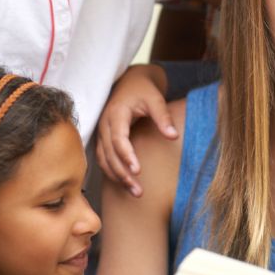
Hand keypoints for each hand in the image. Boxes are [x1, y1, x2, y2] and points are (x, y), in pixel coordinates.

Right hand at [95, 64, 175, 196]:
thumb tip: (173, 137)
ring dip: (117, 177)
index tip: (138, 171)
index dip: (126, 156)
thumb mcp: (155, 99)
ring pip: (104, 159)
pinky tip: (125, 184)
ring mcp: (101, 132)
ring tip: (135, 192)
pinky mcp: (103, 139)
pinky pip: (103, 159)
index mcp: (116, 113)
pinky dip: (112, 172)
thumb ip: (163, 117)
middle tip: (138, 191)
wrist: (130, 82)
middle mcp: (104, 124)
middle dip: (122, 174)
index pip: (117, 139)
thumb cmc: (143, 90)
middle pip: (109, 154)